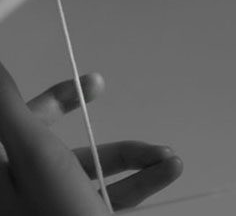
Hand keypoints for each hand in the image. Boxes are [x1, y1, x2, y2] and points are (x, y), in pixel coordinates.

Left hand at [0, 63, 181, 213]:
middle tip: (131, 123)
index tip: (95, 82)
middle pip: (58, 143)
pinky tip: (167, 170)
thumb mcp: (35, 154)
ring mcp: (50, 210)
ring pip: (91, 170)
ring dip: (135, 157)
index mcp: (4, 173)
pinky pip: (108, 195)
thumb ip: (12, 107)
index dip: (59, 97)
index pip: (21, 120)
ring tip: (170, 157)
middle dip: (105, 131)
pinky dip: (139, 181)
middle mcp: (22, 191)